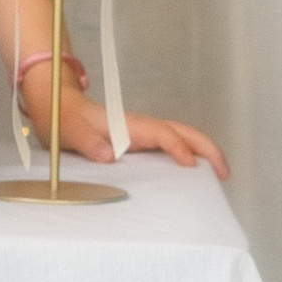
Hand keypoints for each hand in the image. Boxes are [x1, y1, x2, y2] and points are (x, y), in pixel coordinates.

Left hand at [52, 87, 227, 177]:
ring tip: (220, 174)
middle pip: (183, 131)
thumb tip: (110, 155)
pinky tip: (195, 171)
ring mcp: (142, 134)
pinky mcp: (139, 141)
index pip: (162, 133)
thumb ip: (88, 142)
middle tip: (224, 172)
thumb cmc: (64, 118)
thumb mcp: (69, 130)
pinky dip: (189, 154)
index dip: (178, 148)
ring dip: (203, 151)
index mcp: (127, 125)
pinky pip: (171, 145)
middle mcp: (140, 127)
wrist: (57, 107)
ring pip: (181, 136)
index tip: (190, 165)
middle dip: (207, 148)